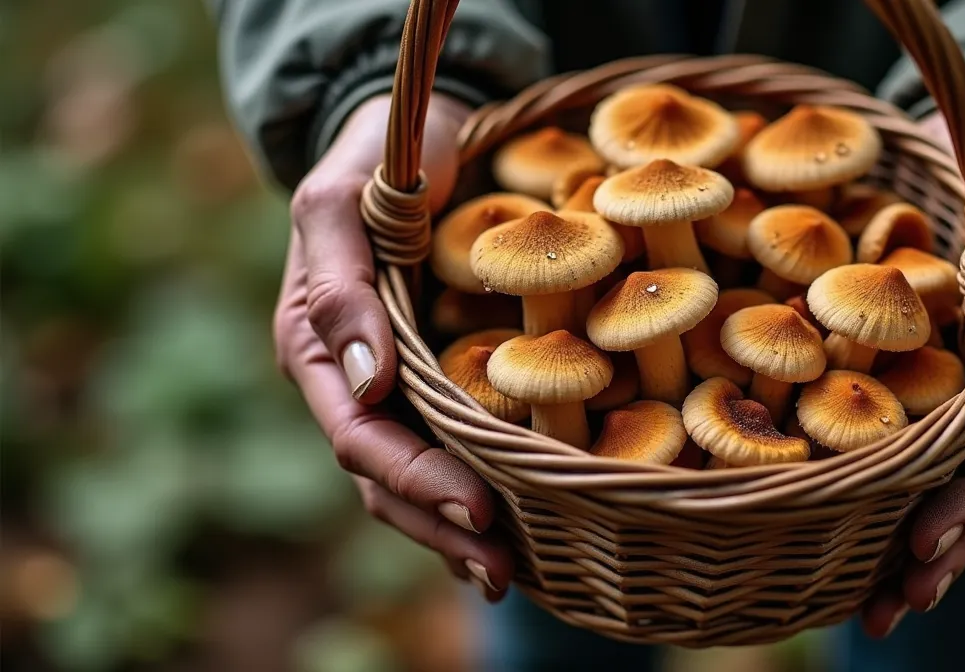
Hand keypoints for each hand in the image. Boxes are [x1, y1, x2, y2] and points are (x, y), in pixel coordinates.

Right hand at [274, 93, 510, 600]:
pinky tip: (514, 532)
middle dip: (439, 526)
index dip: (416, 479)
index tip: (479, 506)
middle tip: (502, 571)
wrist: (411, 135)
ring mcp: (388, 385)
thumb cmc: (378, 157)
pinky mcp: (430, 380)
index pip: (360, 436)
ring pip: (410, 478)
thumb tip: (367, 383)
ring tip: (507, 575)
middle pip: (384, 478)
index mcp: (315, 345)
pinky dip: (471, 492)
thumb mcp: (346, 201)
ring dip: (453, 530)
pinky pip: (443, 448)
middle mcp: (348, 379)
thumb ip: (343, 287)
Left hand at [863, 108, 964, 634]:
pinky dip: (865, 489)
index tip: (922, 544)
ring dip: (904, 549)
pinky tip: (828, 534)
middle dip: (936, 555)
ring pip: (931, 485)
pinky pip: (887, 439)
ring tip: (869, 610)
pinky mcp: (902, 375)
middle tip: (890, 607)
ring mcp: (948, 392)